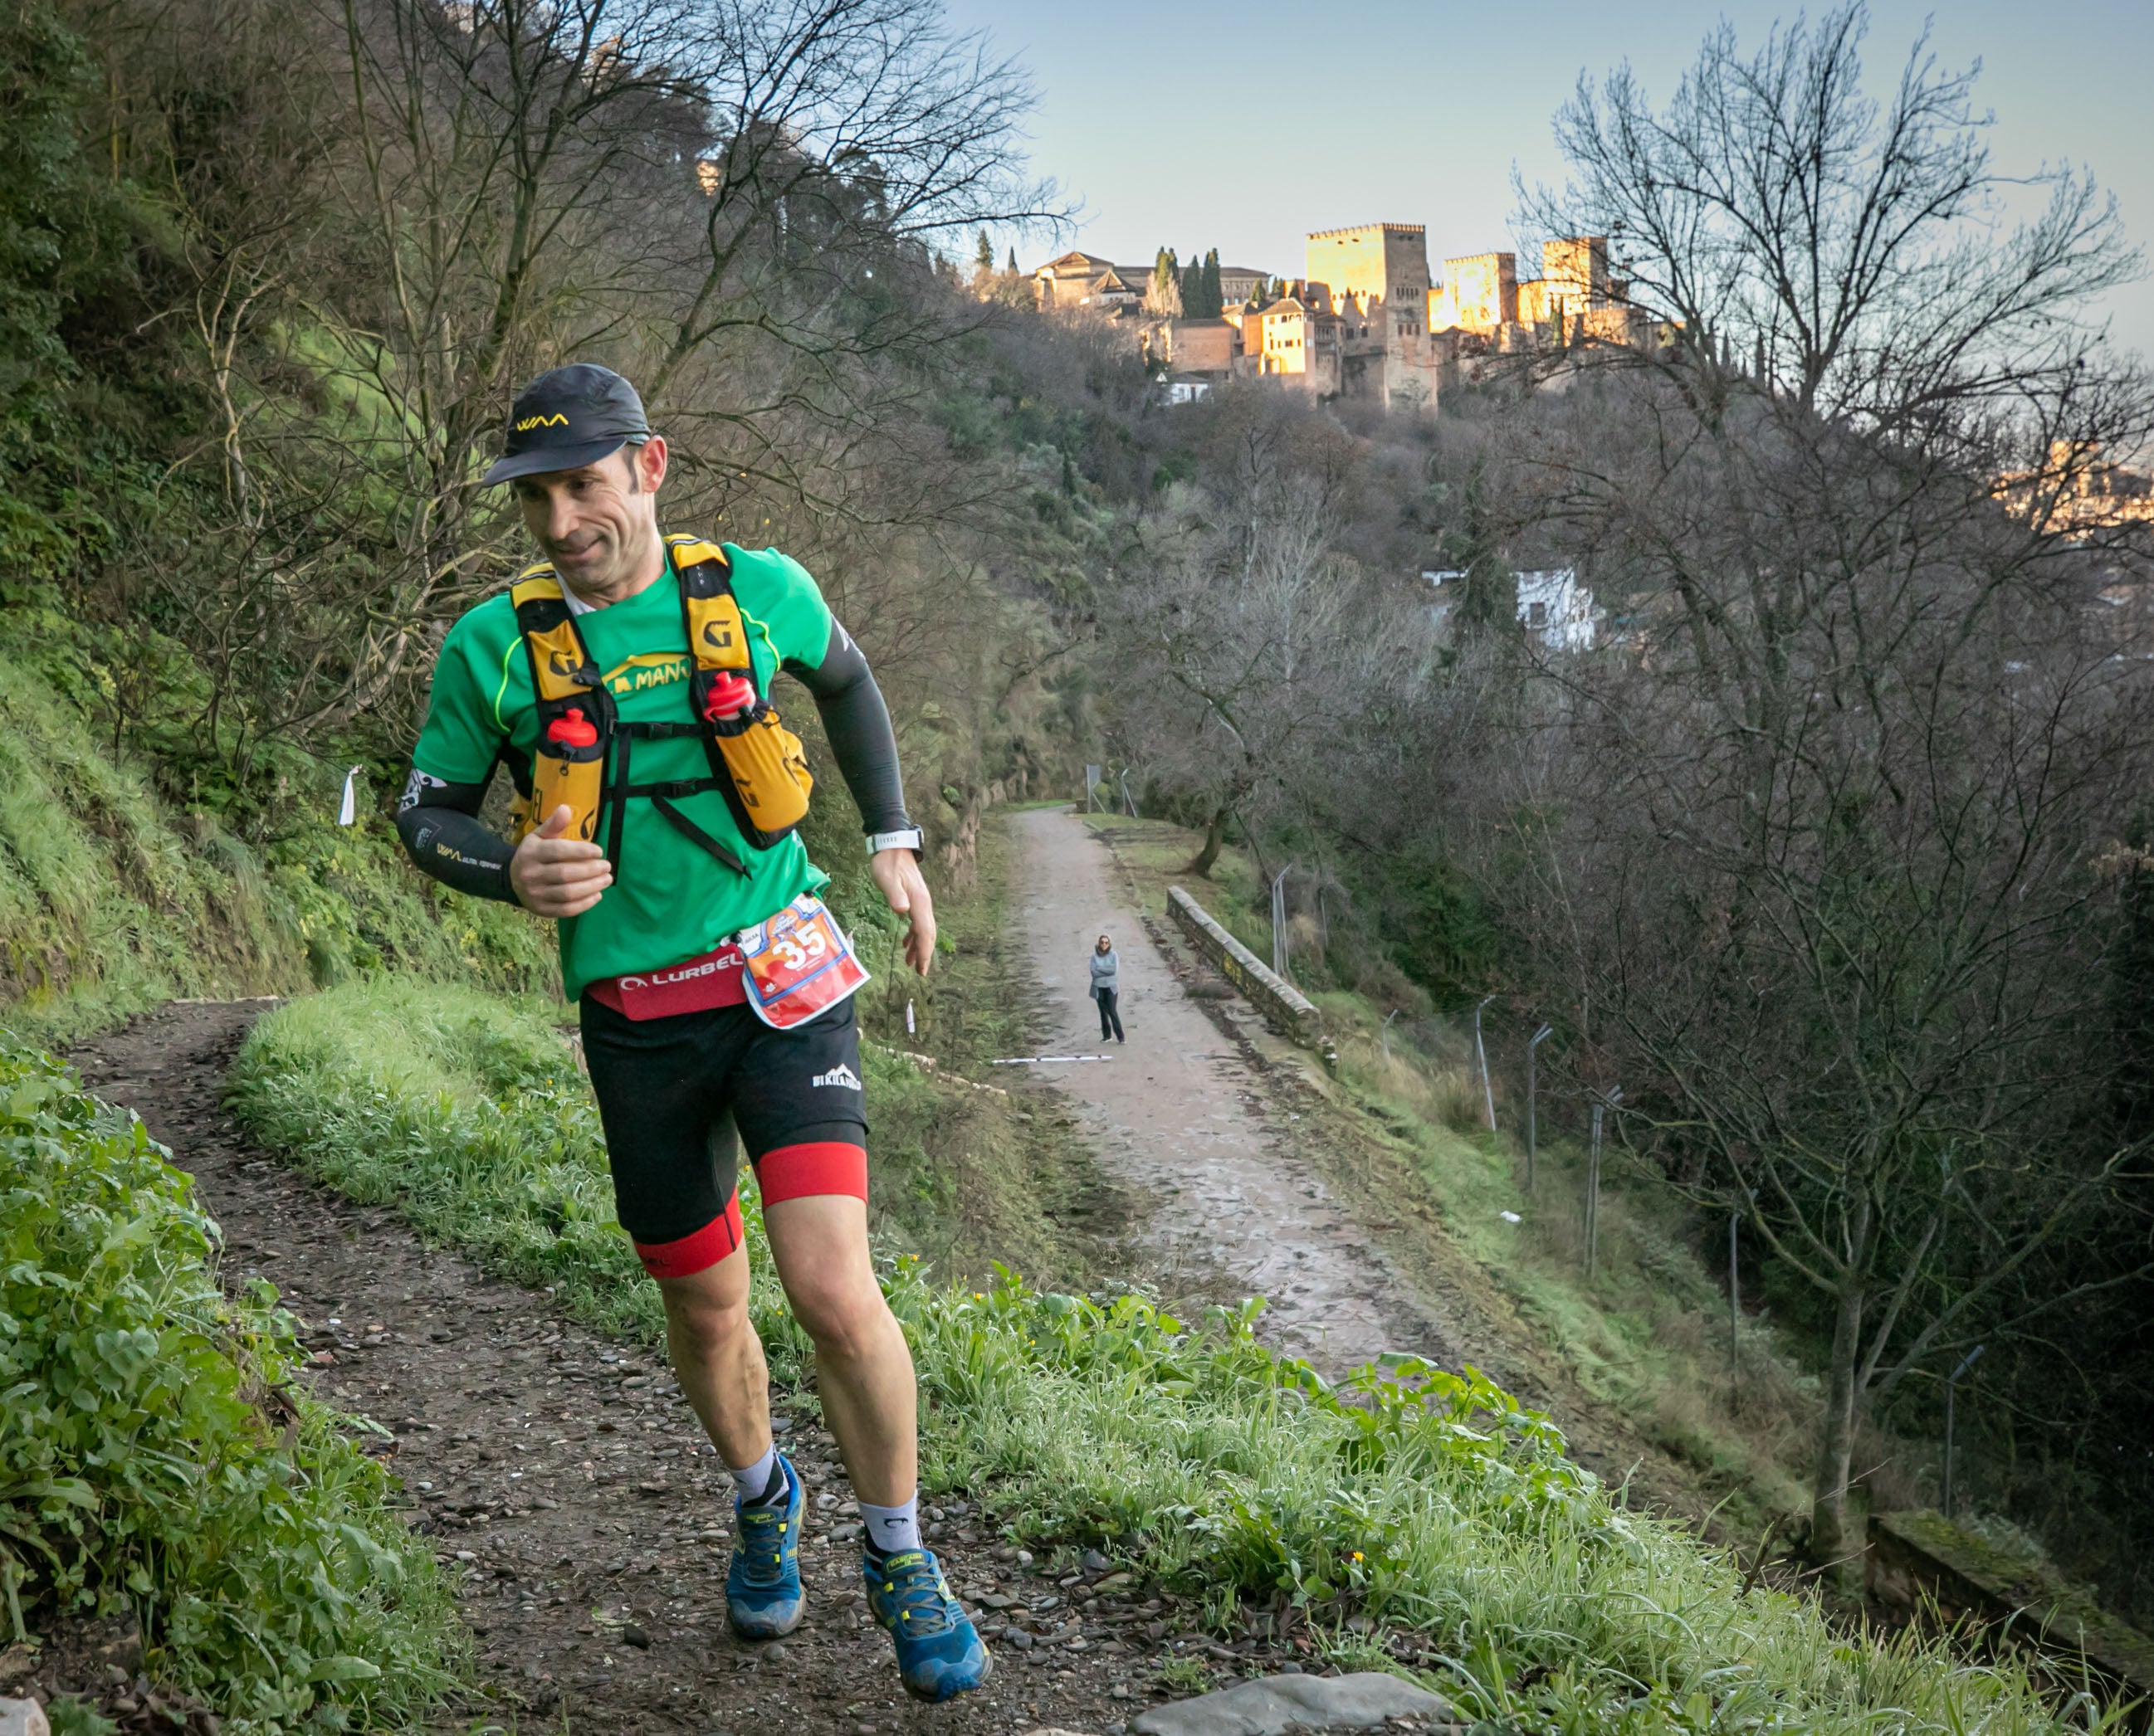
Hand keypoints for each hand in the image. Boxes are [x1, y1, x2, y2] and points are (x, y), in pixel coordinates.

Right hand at [510, 804, 612, 916]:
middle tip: (607, 866)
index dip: (581, 851)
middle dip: (590, 870)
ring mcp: (535, 894)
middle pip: (564, 874)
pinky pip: (566, 910)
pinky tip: (597, 895)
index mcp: (532, 853)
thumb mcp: (540, 836)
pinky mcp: (541, 910)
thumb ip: (554, 824)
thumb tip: (566, 808)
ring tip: (607, 879)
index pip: (558, 852)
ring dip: (591, 887)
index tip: (599, 851)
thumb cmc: (534, 854)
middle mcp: (531, 874)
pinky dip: (584, 904)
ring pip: (567, 893)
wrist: (513, 879)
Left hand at [869, 847, 935, 974]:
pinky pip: (917, 922)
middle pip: (928, 934)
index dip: (924, 951)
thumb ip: (895, 895)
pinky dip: (913, 935)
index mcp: (919, 902)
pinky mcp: (914, 900)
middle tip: (920, 972)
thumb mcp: (888, 879)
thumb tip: (902, 911)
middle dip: (925, 954)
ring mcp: (920, 902)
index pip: (925, 932)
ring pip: (923, 929)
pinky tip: (906, 943)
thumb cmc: (888, 864)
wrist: (893, 847)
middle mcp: (923, 904)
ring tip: (911, 963)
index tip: (922, 969)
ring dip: (918, 947)